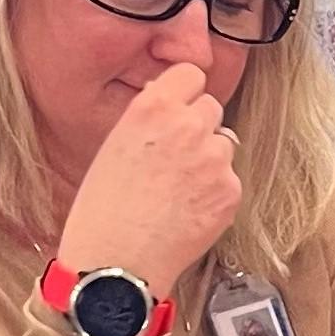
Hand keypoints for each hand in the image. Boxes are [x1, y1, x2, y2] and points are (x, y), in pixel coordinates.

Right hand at [55, 61, 243, 288]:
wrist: (116, 262)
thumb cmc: (103, 209)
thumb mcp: (114, 146)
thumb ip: (148, 120)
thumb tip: (170, 107)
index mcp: (153, 107)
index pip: (191, 73)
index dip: (185, 92)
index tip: (180, 106)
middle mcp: (188, 126)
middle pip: (211, 107)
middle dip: (198, 126)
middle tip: (176, 157)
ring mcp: (214, 159)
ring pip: (224, 144)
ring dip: (209, 159)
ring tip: (180, 189)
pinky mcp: (230, 191)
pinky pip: (229, 180)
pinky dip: (215, 193)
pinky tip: (189, 211)